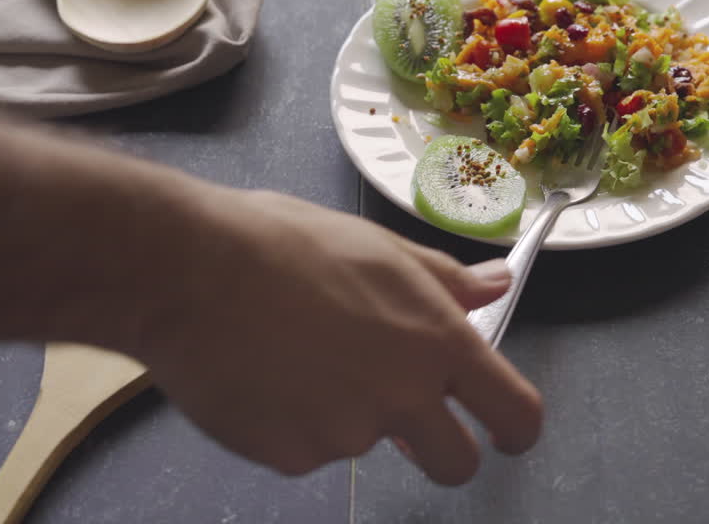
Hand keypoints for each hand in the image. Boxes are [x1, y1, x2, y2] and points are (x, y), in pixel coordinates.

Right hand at [134, 188, 542, 484]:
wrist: (190, 271)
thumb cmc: (284, 244)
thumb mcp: (380, 248)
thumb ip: (446, 280)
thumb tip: (498, 285)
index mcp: (437, 339)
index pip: (514, 411)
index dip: (517, 429)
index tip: (506, 432)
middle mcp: (404, 394)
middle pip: (456, 464)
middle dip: (443, 451)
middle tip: (404, 414)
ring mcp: (347, 434)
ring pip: (365, 443)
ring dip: (345, 413)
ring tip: (297, 352)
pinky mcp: (292, 457)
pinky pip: (307, 450)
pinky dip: (292, 423)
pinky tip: (265, 374)